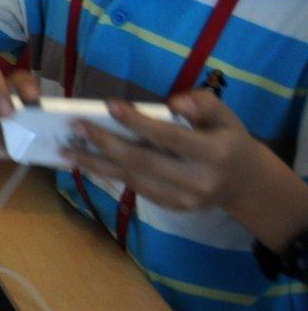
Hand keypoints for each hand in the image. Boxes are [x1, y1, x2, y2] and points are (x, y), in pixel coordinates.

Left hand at [71, 92, 283, 216]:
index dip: (138, 122)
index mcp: (215, 154)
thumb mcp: (225, 116)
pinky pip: (136, 190)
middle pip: (144, 162)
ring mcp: (186, 199)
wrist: (244, 182)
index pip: (169, 137)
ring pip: (133, 180)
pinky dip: (110, 175)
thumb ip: (203, 104)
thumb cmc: (228, 139)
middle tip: (75, 126)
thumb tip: (174, 102)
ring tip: (67, 150)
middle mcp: (199, 180)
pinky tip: (87, 164)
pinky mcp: (174, 208)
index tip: (109, 104)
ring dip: (96, 165)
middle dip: (105, 143)